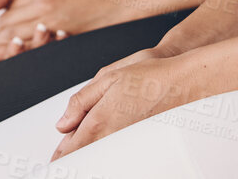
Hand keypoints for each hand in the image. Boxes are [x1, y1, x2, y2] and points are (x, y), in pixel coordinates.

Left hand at [51, 50, 203, 158]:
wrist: (183, 83)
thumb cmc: (148, 76)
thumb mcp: (107, 78)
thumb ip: (80, 101)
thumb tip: (63, 123)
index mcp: (100, 118)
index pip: (73, 146)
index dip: (61, 155)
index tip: (54, 161)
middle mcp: (113, 134)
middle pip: (86, 155)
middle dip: (73, 158)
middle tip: (62, 161)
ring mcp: (128, 140)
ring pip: (101, 155)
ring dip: (89, 155)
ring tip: (79, 154)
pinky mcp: (140, 141)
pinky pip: (117, 151)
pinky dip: (106, 151)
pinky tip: (104, 147)